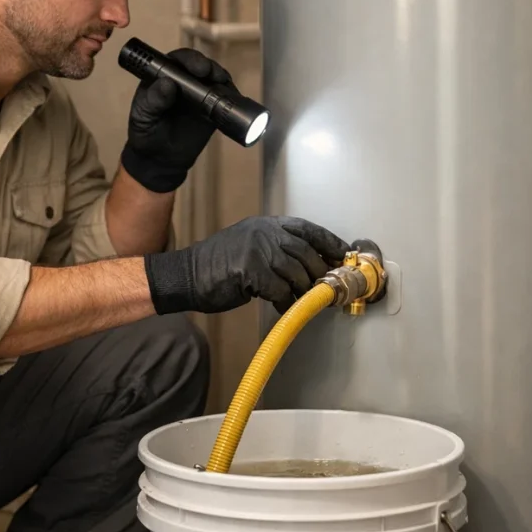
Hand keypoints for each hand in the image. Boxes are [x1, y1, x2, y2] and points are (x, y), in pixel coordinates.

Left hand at [120, 48, 237, 192]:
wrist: (160, 159)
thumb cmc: (147, 133)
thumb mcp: (143, 117)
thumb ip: (153, 100)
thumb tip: (168, 83)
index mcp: (163, 77)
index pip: (177, 60)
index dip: (188, 60)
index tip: (197, 68)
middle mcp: (184, 81)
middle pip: (199, 65)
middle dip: (209, 67)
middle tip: (213, 75)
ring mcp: (200, 93)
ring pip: (214, 78)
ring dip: (222, 79)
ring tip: (225, 87)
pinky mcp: (213, 109)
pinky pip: (225, 98)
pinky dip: (231, 96)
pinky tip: (233, 99)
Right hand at [143, 216, 350, 314]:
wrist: (187, 275)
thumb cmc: (218, 266)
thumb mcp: (250, 247)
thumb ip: (277, 251)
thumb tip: (310, 269)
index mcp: (266, 225)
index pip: (307, 229)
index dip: (329, 242)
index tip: (344, 255)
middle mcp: (264, 232)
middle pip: (307, 252)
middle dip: (321, 273)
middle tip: (328, 289)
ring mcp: (258, 249)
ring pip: (297, 273)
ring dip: (303, 291)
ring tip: (304, 301)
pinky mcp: (251, 269)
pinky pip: (281, 290)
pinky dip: (286, 302)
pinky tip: (282, 306)